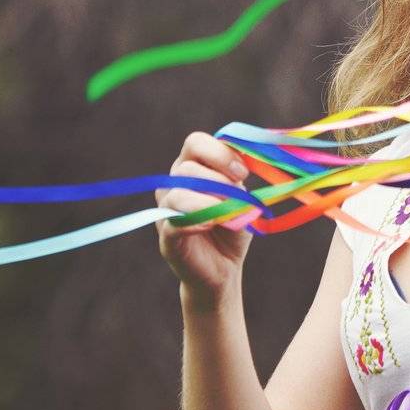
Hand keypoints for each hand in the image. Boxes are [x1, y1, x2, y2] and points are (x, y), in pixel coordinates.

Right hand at [156, 131, 254, 307]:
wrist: (225, 266)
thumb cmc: (233, 225)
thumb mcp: (242, 196)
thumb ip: (238, 179)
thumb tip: (243, 165)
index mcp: (193, 166)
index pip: (195, 142)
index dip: (219, 153)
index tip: (243, 173)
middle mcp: (174, 183)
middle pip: (187, 166)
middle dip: (218, 180)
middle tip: (236, 195)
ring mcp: (166, 209)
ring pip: (177, 192)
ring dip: (208, 201)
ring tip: (225, 214)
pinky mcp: (166, 234)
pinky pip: (173, 221)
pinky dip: (196, 220)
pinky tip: (211, 224)